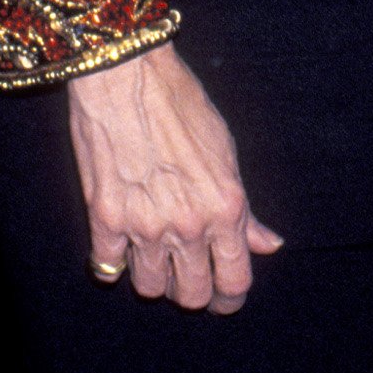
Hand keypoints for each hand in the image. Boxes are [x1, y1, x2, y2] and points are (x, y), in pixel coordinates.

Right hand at [66, 40, 282, 312]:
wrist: (127, 74)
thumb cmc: (180, 102)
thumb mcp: (226, 151)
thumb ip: (244, 208)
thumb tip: (267, 244)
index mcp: (226, 207)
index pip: (235, 280)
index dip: (230, 297)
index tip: (224, 297)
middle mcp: (189, 223)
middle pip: (192, 295)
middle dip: (192, 292)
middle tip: (186, 277)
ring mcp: (145, 225)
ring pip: (150, 288)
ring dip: (153, 276)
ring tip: (153, 252)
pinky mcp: (105, 218)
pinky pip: (107, 266)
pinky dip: (113, 260)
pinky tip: (118, 242)